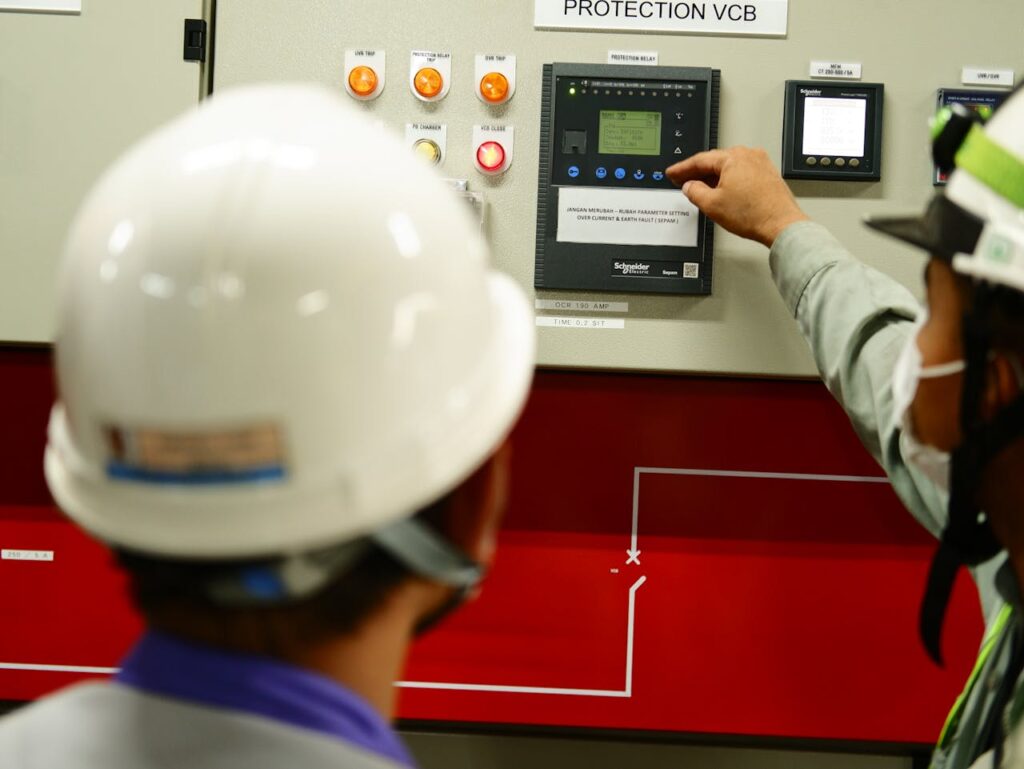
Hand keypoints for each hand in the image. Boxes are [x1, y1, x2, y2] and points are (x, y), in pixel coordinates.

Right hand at [666, 147, 808, 247]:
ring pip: (729, 167)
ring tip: (701, 190)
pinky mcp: (767, 174)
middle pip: (715, 161)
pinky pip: (741, 173)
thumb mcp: (712, 204)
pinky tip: (723, 192)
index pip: (700, 160)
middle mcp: (748, 155)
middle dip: (697, 172)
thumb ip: (694, 192)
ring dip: (713, 178)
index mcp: (733, 157)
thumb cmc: (754, 213)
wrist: (780, 224)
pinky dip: (729, 181)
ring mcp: (760, 163)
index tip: (673, 173)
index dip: (682, 168)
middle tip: (683, 180)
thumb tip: (689, 186)